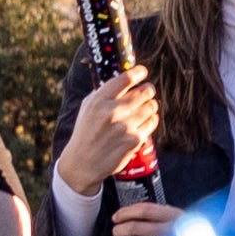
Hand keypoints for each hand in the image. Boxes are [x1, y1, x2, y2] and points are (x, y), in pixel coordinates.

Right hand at [56, 69, 160, 193]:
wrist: (82, 163)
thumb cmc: (86, 131)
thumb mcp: (88, 107)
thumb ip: (105, 92)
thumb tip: (125, 79)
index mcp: (99, 100)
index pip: (125, 79)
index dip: (138, 72)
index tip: (142, 72)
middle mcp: (113, 112)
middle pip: (144, 91)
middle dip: (148, 90)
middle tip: (148, 91)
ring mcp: (125, 126)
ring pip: (151, 106)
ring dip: (150, 105)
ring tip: (145, 108)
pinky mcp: (135, 139)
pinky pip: (152, 122)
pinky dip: (150, 120)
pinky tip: (144, 121)